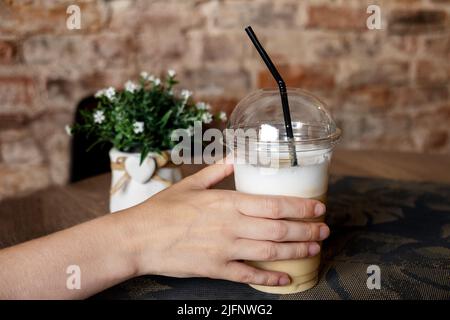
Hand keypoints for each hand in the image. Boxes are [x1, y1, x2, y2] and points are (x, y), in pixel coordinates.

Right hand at [122, 163, 329, 286]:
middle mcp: (231, 226)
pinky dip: (270, 277)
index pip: (274, 204)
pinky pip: (249, 274)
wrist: (139, 238)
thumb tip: (235, 155)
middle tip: (324, 231)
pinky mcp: (216, 269)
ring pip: (270, 251)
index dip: (300, 207)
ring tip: (314, 249)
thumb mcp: (191, 184)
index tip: (318, 208)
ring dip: (296, 251)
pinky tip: (286, 277)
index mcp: (227, 202)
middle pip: (279, 228)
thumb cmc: (163, 210)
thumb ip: (218, 171)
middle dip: (306, 230)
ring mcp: (225, 249)